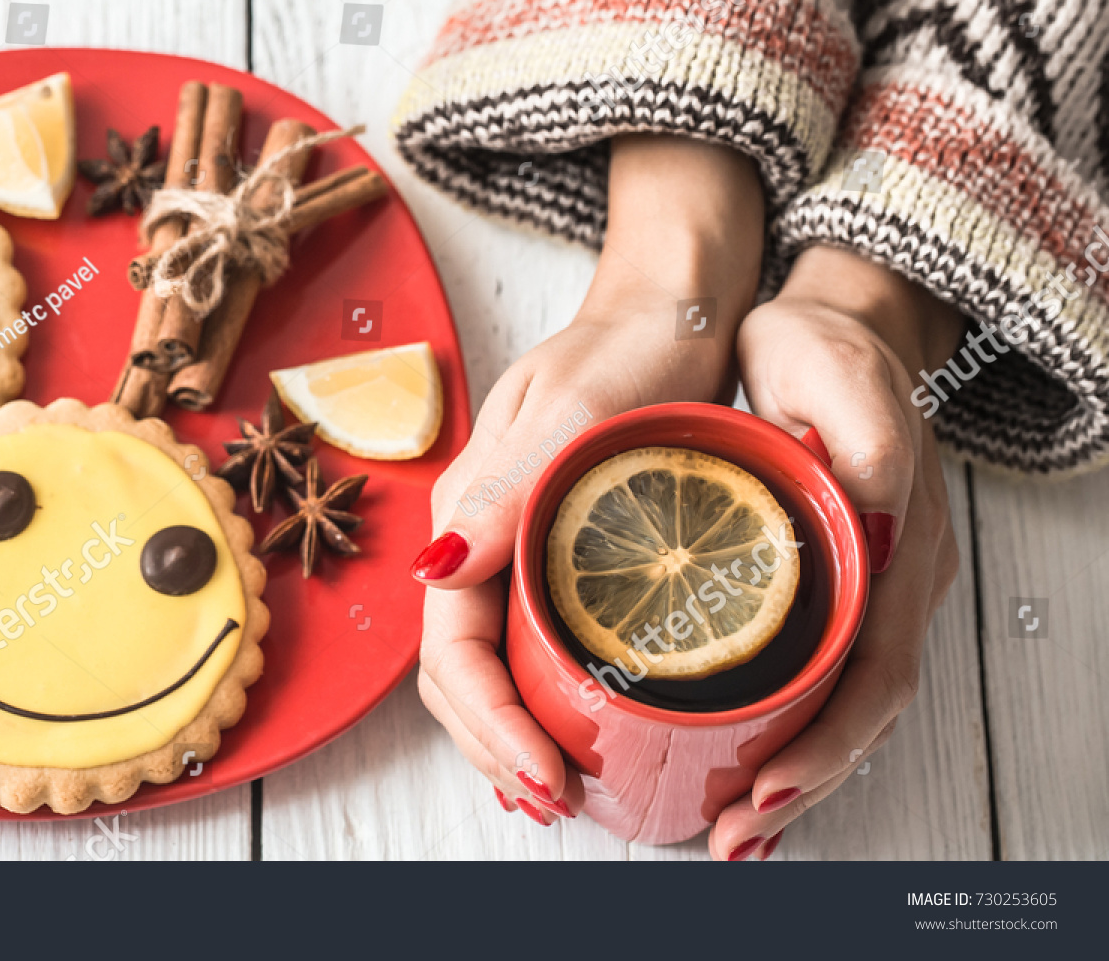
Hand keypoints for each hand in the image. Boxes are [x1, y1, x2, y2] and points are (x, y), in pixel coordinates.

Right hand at [415, 135, 765, 824]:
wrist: (674, 309)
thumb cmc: (631, 346)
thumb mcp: (576, 405)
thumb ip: (506, 487)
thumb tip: (437, 570)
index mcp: (473, 509)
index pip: (452, 647)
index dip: (489, 724)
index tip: (545, 779)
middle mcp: (482, 536)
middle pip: (459, 671)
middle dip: (494, 748)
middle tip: (558, 802)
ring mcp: (515, 546)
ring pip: (488, 664)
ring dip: (511, 736)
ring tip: (559, 788)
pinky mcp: (555, 551)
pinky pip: (527, 641)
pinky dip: (539, 701)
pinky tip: (571, 728)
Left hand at [715, 245, 966, 859]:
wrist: (838, 325)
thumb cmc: (824, 350)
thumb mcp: (832, 371)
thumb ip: (863, 438)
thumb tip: (874, 515)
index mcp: (896, 548)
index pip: (870, 676)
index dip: (823, 746)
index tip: (760, 793)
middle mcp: (892, 582)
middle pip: (858, 713)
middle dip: (800, 787)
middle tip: (731, 839)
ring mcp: (869, 588)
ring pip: (842, 705)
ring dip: (793, 771)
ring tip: (731, 827)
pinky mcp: (836, 584)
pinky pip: (822, 675)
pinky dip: (788, 728)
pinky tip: (742, 759)